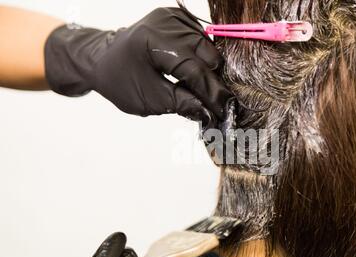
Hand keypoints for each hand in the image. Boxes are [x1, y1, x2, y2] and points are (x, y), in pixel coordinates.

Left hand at [45, 7, 232, 126]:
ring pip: (208, 48)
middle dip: (213, 82)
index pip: (193, 69)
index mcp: (152, 41)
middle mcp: (165, 22)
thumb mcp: (149, 100)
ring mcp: (173, 16)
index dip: (211, 93)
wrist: (103, 60)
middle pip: (206, 55)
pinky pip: (202, 41)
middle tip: (214, 104)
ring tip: (199, 90)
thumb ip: (181, 104)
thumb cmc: (120, 81)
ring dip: (209, 72)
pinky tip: (193, 72)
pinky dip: (202, 59)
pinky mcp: (178, 17)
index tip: (223, 110)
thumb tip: (209, 112)